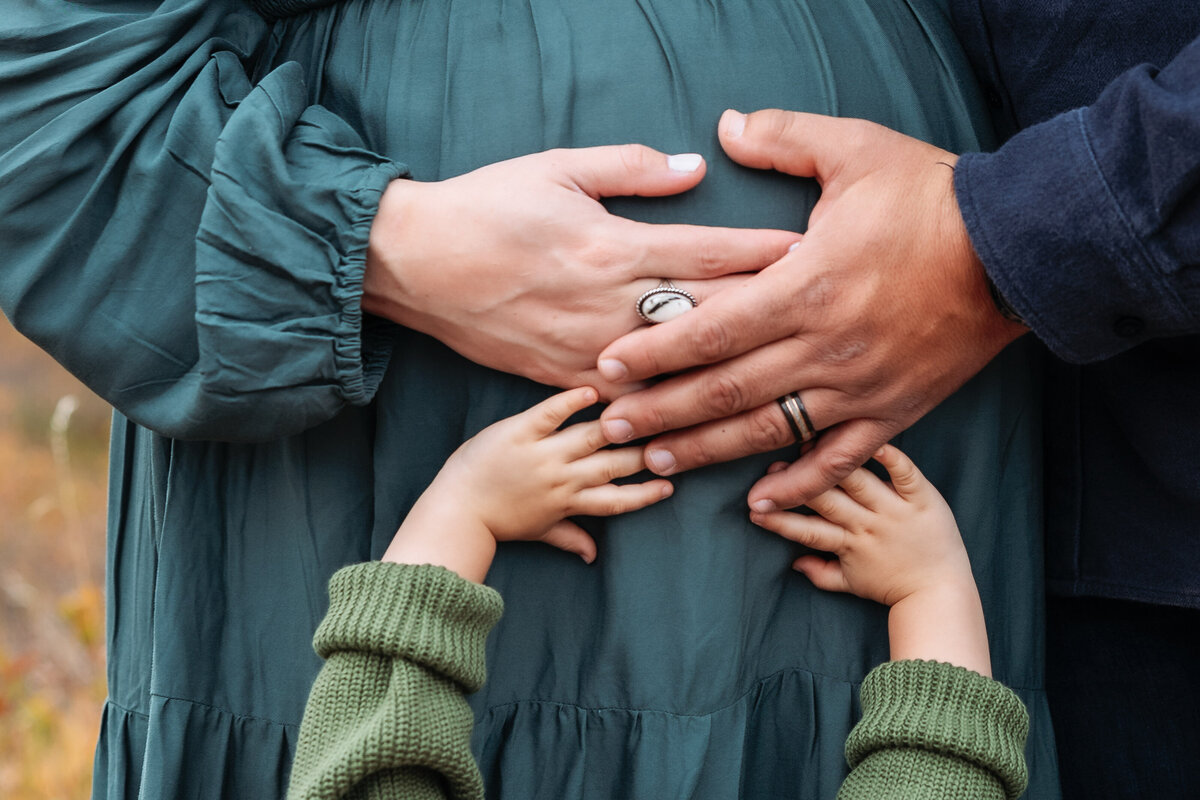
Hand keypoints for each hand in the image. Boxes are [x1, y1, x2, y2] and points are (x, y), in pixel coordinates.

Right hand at [364, 146, 799, 398]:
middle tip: (825, 321)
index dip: (769, 253)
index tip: (820, 254)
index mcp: (613, 245)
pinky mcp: (561, 377)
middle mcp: (609, 303)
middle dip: (771, 317)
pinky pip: (629, 398)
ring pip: (676, 368)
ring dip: (730, 371)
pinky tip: (708, 417)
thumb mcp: (556, 168)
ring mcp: (587, 347)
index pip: (711, 251)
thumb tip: (692, 168)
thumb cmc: (486, 208)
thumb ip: (630, 168)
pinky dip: (671, 406)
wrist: (416, 263)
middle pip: (708, 315)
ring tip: (784, 375)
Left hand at [383, 387, 672, 581]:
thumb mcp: (538, 532)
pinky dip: (571, 401)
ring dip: (618, 424)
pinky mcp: (519, 432)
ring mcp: (542, 454)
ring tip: (642, 408)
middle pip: (613, 464)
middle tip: (670, 435)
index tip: (670, 483)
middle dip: (644, 452)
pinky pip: (551, 414)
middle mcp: (561, 478)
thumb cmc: (497, 521)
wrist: (457, 511)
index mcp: (568, 502)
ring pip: (592, 437)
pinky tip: (593, 390)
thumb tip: (593, 556)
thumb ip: (569, 538)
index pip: (617, 499)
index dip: (646, 493)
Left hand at [595, 111, 1026, 506]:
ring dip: (706, 450)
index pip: (710, 330)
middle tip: (610, 427)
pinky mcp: (893, 411)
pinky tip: (758, 503)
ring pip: (767, 430)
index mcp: (806, 286)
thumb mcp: (856, 149)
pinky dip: (797, 484)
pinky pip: (837, 460)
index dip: (655, 351)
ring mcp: (858, 387)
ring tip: (656, 461)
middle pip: (723, 390)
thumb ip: (784, 136)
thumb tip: (726, 126)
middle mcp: (824, 347)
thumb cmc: (932, 199)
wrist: (1021, 247)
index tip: (609, 366)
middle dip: (661, 411)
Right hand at [752, 445, 989, 673]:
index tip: (753, 507)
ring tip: (808, 443)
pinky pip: (904, 472)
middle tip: (772, 467)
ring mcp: (895, 510)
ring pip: (857, 480)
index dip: (778, 518)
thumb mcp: (851, 585)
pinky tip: (869, 438)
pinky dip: (888, 455)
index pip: (806, 530)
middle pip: (825, 499)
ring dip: (830, 462)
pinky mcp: (923, 498)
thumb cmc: (892, 586)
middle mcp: (868, 524)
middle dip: (796, 483)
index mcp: (848, 544)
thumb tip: (791, 562)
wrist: (941, 592)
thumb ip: (818, 572)